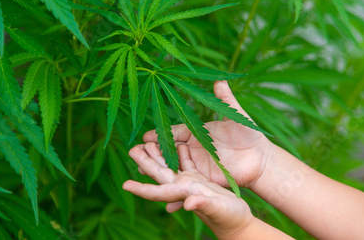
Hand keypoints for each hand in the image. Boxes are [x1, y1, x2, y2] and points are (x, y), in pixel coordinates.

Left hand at [123, 142, 254, 237]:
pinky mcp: (201, 180)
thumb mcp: (218, 210)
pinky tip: (178, 142)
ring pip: (171, 166)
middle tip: (132, 148)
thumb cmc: (229, 219)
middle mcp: (183, 188)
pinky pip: (187, 163)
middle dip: (145, 162)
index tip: (124, 184)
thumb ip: (203, 205)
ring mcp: (191, 183)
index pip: (156, 192)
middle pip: (159, 174)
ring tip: (149, 140)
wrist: (239, 222)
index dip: (140, 189)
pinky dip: (182, 152)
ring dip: (160, 154)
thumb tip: (186, 204)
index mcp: (183, 194)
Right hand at [143, 80, 275, 187]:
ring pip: (172, 168)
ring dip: (157, 171)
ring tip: (141, 174)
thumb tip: (220, 79)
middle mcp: (191, 148)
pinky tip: (166, 201)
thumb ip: (226, 100)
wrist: (261, 160)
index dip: (161, 134)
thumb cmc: (250, 135)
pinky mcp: (202, 180)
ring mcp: (195, 165)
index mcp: (196, 132)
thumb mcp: (237, 117)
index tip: (147, 136)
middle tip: (135, 155)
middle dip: (152, 153)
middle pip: (167, 150)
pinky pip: (186, 185)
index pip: (174, 132)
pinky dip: (176, 193)